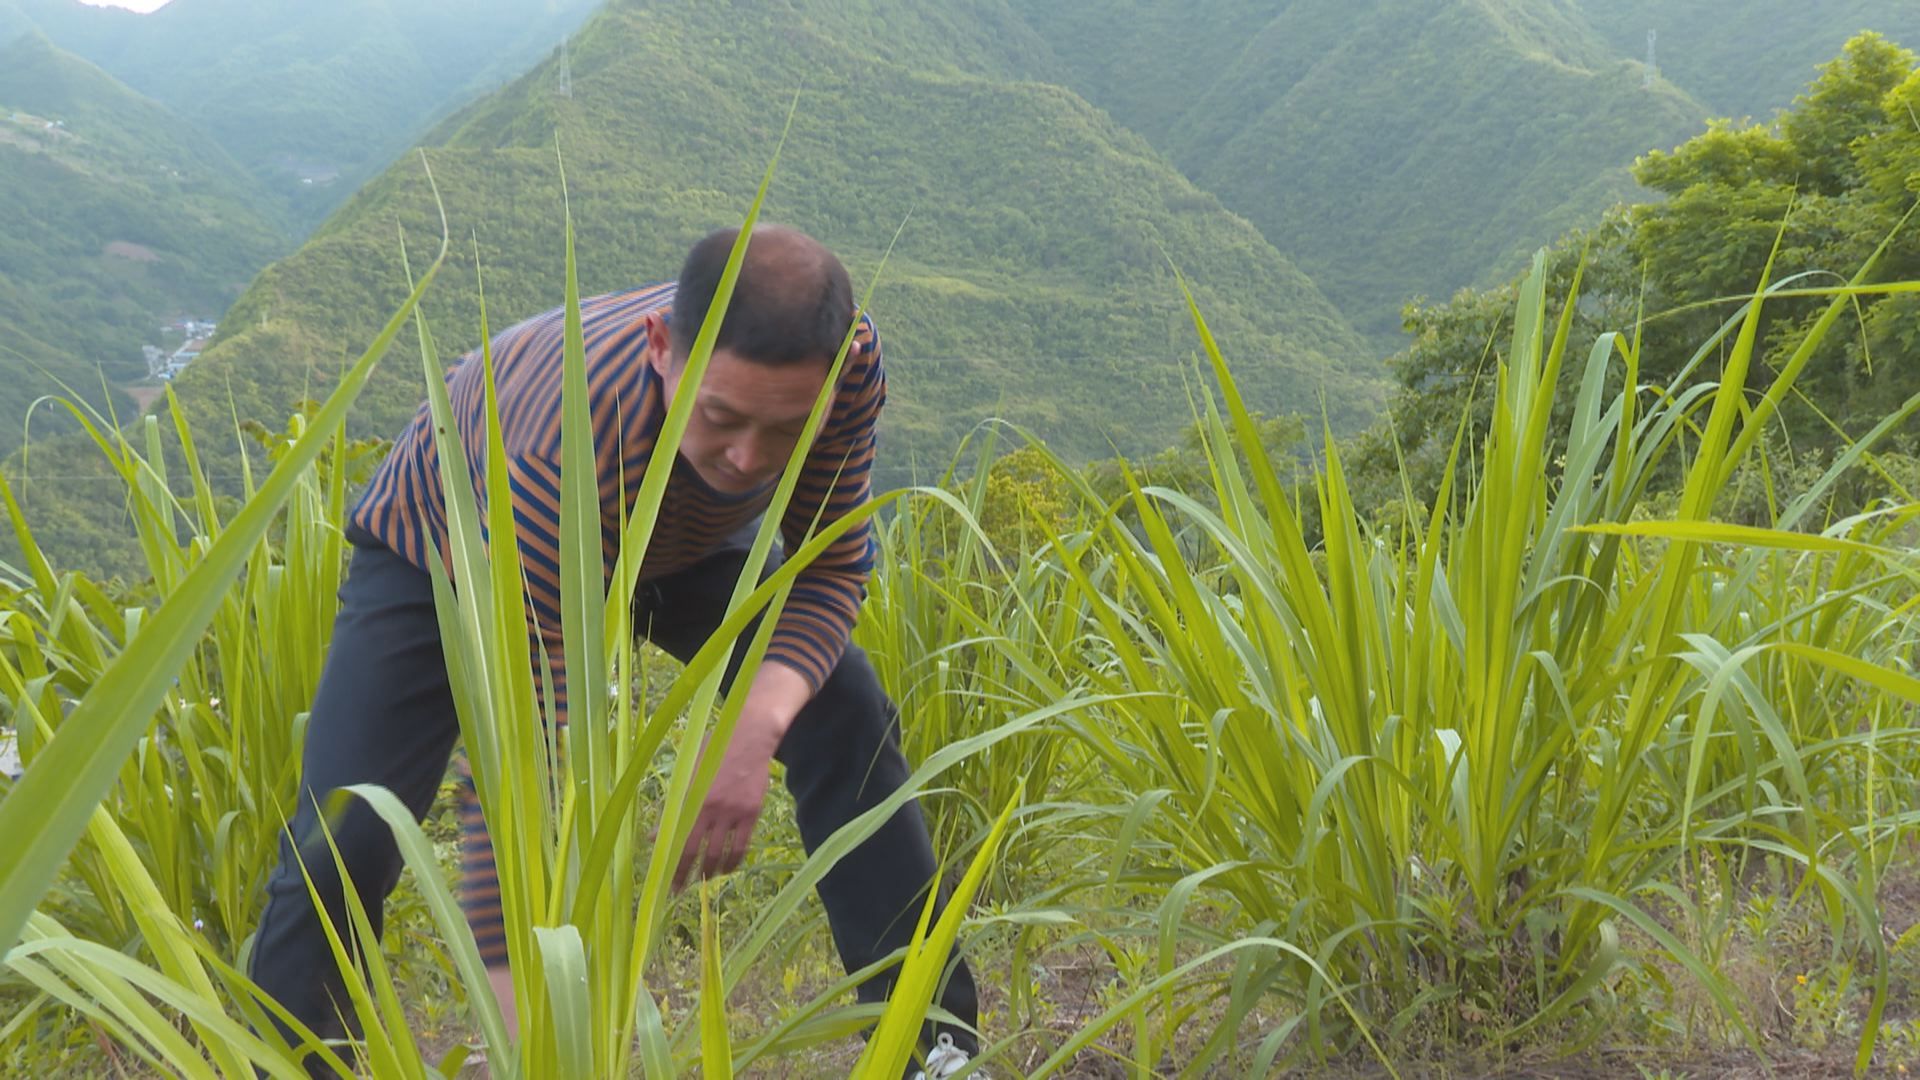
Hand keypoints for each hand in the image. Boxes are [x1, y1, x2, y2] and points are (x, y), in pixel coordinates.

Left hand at [671, 663, 812, 891]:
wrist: (749, 736)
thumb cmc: (712, 751)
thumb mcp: (688, 774)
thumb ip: (672, 805)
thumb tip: (655, 836)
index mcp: (690, 798)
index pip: (677, 839)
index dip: (671, 864)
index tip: (664, 882)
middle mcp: (711, 808)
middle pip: (697, 851)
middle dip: (686, 874)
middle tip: (679, 889)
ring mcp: (733, 811)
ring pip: (720, 852)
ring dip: (710, 871)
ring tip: (703, 880)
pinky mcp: (751, 812)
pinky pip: (742, 845)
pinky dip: (733, 861)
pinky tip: (726, 869)